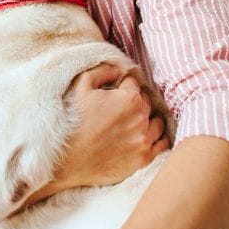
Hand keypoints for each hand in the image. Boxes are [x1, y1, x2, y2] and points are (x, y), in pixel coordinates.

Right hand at [54, 63, 169, 189]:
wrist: (66, 159)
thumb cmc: (72, 121)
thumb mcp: (81, 87)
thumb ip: (102, 71)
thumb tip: (117, 68)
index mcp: (129, 99)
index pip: (134, 84)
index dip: (122, 87)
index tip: (112, 94)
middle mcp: (141, 119)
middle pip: (146, 103)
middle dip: (134, 103)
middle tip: (118, 110)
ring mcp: (144, 140)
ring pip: (156, 123)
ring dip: (147, 120)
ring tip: (132, 124)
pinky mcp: (144, 159)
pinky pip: (162, 144)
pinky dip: (157, 138)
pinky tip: (147, 136)